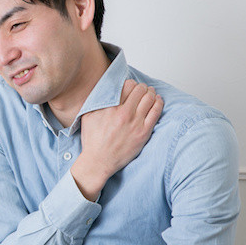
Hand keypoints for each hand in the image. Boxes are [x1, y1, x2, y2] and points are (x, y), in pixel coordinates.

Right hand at [71, 80, 162, 200]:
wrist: (99, 161)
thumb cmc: (93, 140)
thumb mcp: (87, 116)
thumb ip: (95, 101)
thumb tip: (103, 89)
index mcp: (110, 107)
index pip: (127, 85)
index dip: (131, 83)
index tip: (131, 86)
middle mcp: (124, 113)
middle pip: (140, 90)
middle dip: (142, 87)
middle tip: (142, 89)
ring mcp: (135, 123)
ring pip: (149, 98)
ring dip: (151, 93)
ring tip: (150, 93)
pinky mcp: (144, 132)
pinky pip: (156, 112)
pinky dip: (158, 103)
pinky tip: (158, 100)